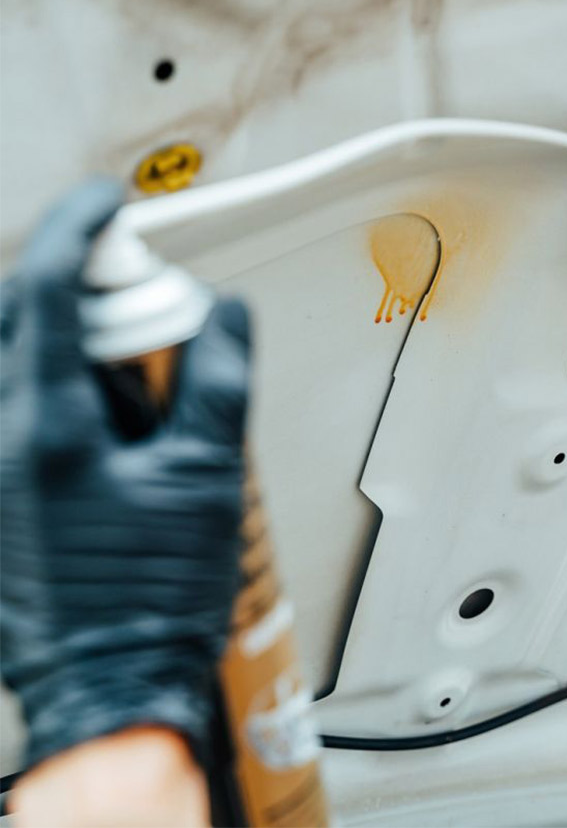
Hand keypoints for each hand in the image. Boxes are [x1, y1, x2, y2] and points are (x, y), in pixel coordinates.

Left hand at [0, 180, 251, 773]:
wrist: (115, 681)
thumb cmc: (157, 592)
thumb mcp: (207, 476)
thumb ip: (218, 380)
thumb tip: (227, 312)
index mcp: (43, 429)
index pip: (43, 288)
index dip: (78, 228)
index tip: (110, 204)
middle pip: (15, 318)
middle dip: (75, 292)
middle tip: (137, 310)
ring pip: (13, 365)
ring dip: (68, 349)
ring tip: (133, 397)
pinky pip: (17, 412)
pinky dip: (55, 392)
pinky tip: (108, 431)